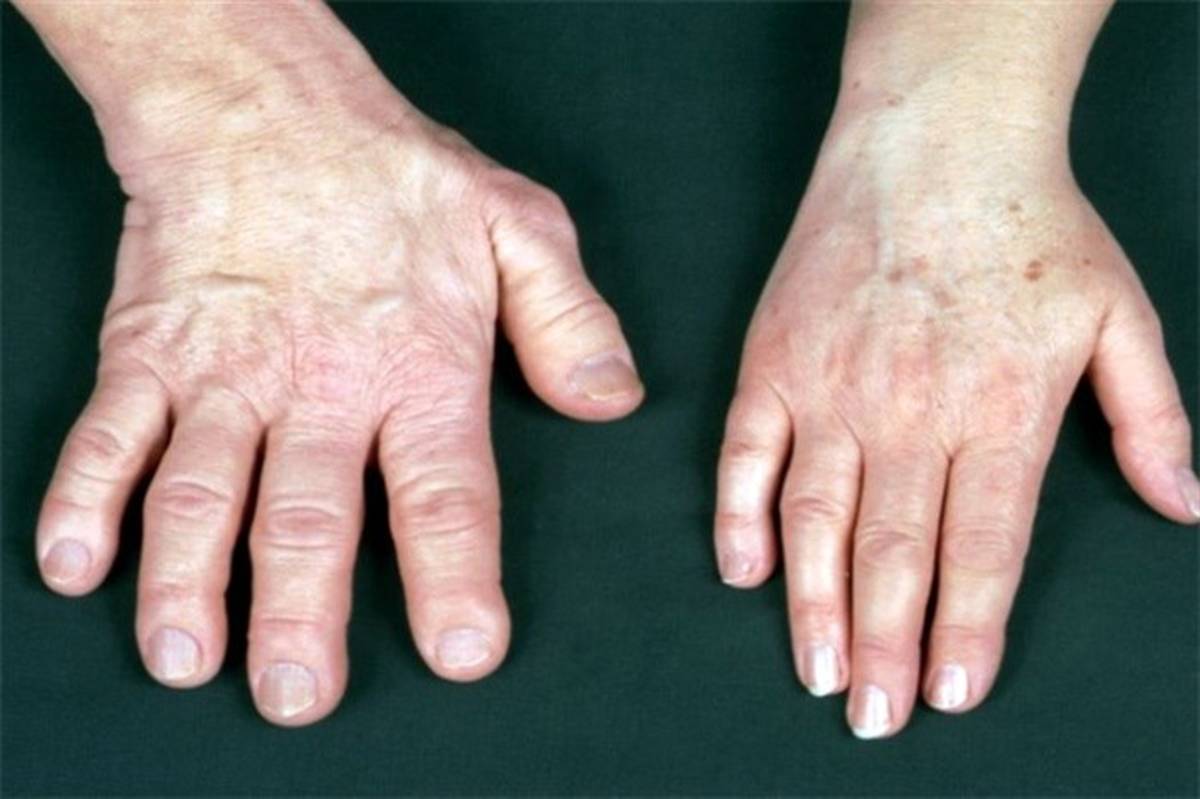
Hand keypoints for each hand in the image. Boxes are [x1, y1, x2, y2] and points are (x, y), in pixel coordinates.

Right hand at [35, 57, 641, 725]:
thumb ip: (569, 322)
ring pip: (200, 494)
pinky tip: (73, 567)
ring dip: (186, 585)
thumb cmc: (397, 175)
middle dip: (302, 616)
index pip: (443, 492)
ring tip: (186, 662)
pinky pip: (108, 435)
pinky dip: (83, 501)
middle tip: (298, 696)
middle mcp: (318, 386)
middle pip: (308, 519)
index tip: (460, 655)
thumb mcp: (518, 227)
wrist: (266, 108)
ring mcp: (224, 374)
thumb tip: (613, 405)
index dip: (453, 578)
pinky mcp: (149, 354)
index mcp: (417, 368)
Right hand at [714, 102, 1196, 737]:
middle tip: (873, 719)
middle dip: (885, 648)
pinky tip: (744, 574)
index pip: (981, 548)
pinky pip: (745, 454)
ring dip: (813, 606)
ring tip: (817, 674)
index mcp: (998, 409)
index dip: (966, 630)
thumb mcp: (1120, 316)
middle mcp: (908, 412)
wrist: (932, 141)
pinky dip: (739, 517)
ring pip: (815, 520)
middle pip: (893, 553)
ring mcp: (830, 387)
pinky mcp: (773, 362)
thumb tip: (1183, 506)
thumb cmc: (1030, 226)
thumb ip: (1152, 418)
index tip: (951, 695)